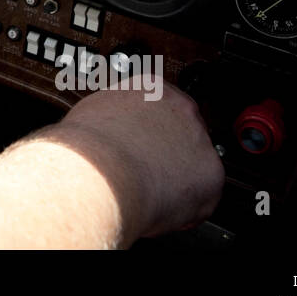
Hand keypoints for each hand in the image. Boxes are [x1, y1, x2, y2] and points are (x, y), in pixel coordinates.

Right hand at [44, 77, 223, 243]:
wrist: (98, 174)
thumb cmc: (86, 150)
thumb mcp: (89, 116)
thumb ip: (109, 120)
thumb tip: (102, 134)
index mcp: (149, 87)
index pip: (162, 105)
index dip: (152, 130)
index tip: (145, 143)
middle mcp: (180, 107)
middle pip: (184, 131)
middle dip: (168, 152)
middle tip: (146, 171)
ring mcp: (198, 138)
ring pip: (194, 164)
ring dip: (175, 179)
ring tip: (146, 191)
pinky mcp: (210, 173)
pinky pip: (202, 196)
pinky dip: (184, 207)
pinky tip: (159, 206)